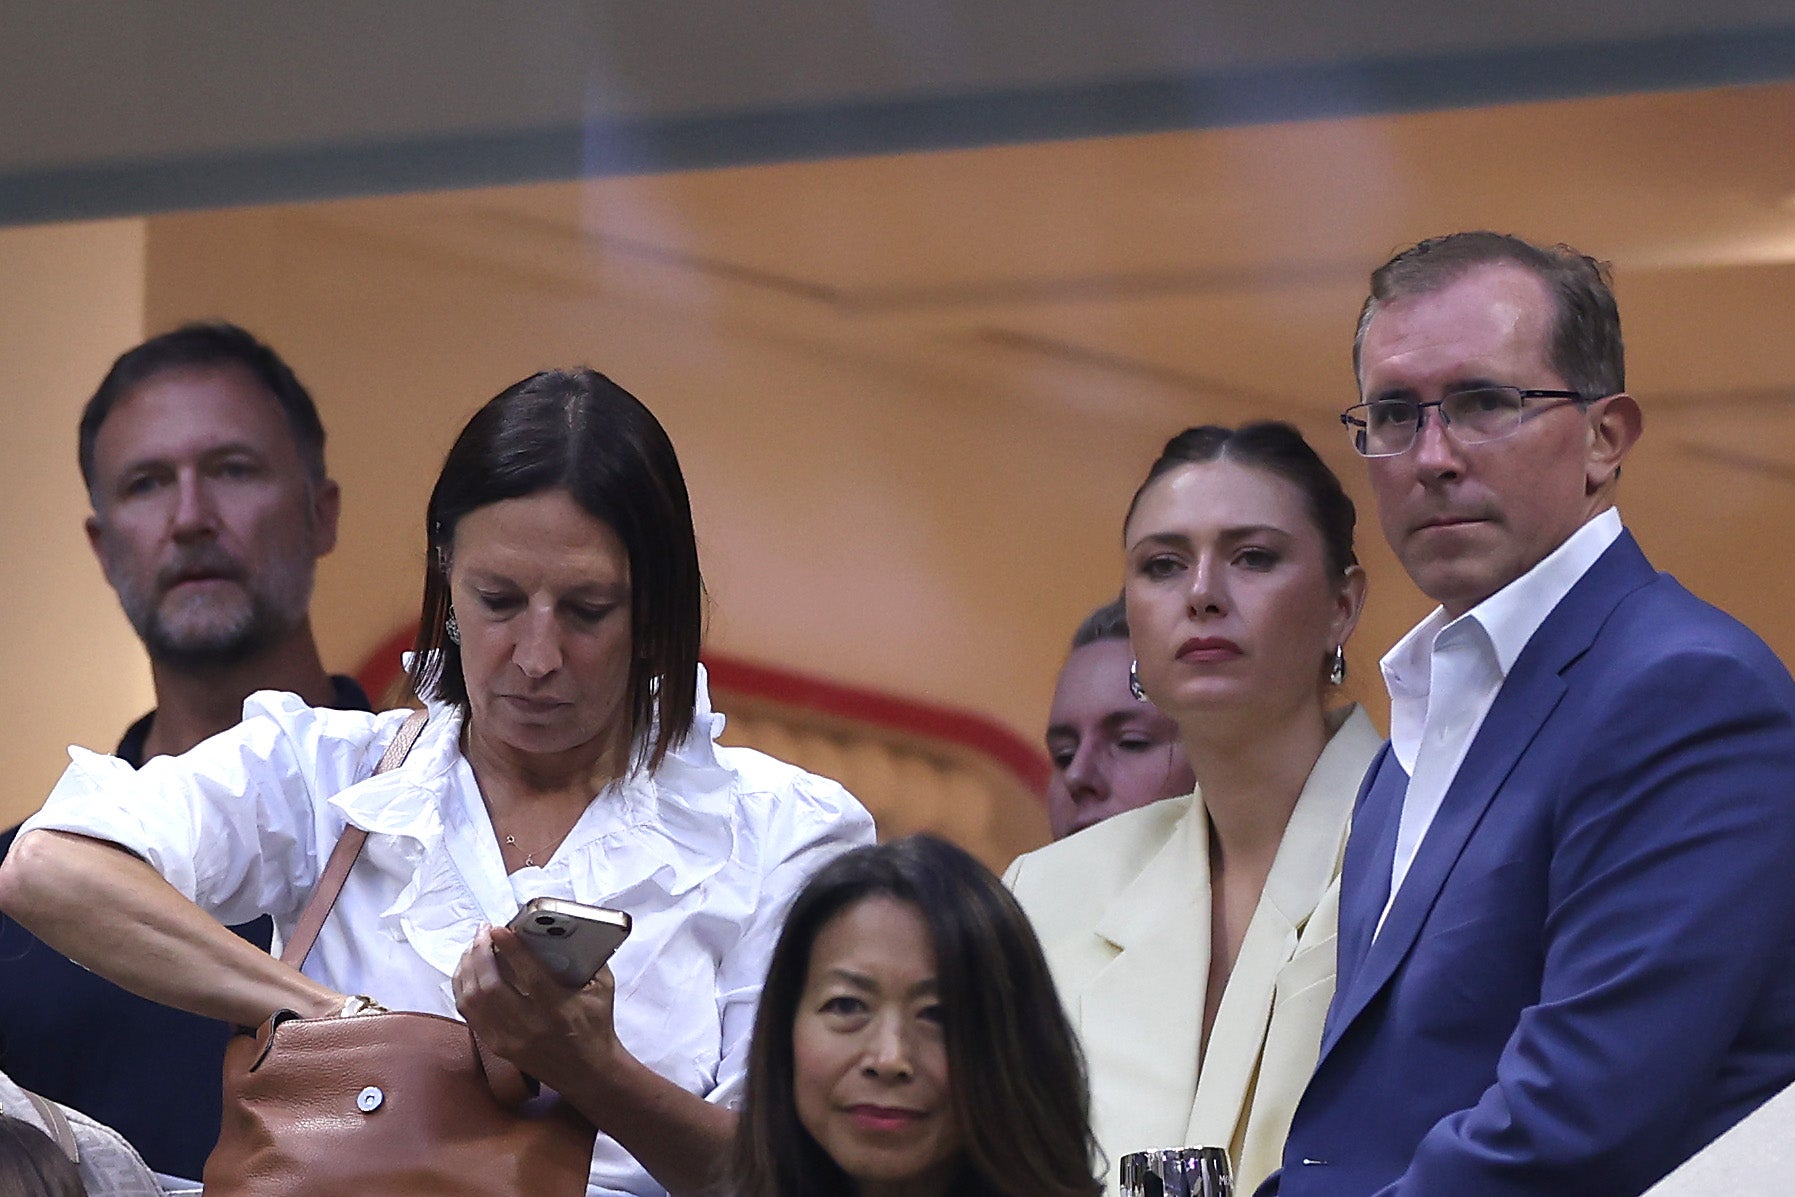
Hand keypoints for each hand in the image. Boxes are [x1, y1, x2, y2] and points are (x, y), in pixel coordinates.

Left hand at [452, 923, 625, 1095]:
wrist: (588, 1072)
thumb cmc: (596, 1025)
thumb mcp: (602, 988)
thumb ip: (587, 958)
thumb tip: (562, 928)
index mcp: (560, 1011)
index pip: (530, 976)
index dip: (511, 950)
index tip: (498, 929)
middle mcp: (531, 1028)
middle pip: (491, 987)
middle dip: (481, 954)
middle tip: (483, 932)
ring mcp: (510, 1040)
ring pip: (474, 1001)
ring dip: (468, 968)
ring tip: (474, 947)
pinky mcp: (498, 1047)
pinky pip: (470, 1015)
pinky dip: (463, 989)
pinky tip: (468, 972)